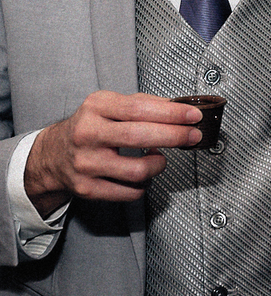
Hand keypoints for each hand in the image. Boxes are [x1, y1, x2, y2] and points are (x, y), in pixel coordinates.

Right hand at [25, 91, 202, 215]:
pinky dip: (145, 185)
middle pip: (140, 137)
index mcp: (96, 107)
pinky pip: (129, 192)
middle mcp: (87, 134)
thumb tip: (181, 109)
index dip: (172, 113)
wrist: (53, 154)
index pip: (139, 109)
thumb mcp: (110, 104)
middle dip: (175, 137)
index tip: (193, 116)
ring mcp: (86, 163)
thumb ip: (144, 103)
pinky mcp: (86, 188)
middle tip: (192, 136)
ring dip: (159, 165)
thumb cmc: (90, 126)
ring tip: (160, 158)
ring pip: (137, 170)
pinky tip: (144, 174)